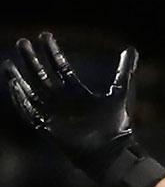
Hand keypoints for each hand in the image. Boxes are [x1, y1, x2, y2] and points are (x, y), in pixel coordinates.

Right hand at [3, 32, 164, 186]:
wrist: (111, 151)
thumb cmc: (116, 124)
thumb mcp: (119, 92)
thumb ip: (125, 71)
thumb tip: (131, 48)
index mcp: (77, 91)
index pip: (60, 66)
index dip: (52, 51)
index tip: (44, 35)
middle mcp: (62, 99)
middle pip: (42, 75)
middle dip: (31, 60)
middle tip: (22, 42)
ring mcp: (53, 112)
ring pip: (31, 91)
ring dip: (20, 78)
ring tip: (9, 64)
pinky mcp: (47, 126)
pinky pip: (29, 110)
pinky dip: (21, 99)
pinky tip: (14, 85)